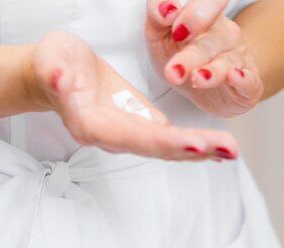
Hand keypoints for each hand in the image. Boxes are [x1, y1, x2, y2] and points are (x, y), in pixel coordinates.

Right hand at [28, 30, 238, 160]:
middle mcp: (117, 138)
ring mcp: (132, 135)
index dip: (166, 142)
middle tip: (230, 149)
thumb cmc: (53, 64)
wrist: (57, 72)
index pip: (135, 137)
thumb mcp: (51, 61)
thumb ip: (54, 73)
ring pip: (171, 147)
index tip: (195, 144)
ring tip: (232, 151)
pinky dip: (198, 145)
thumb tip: (58, 79)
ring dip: (204, 150)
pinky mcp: (143, 127)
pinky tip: (221, 149)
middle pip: (160, 147)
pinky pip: (173, 140)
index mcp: (95, 126)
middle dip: (196, 148)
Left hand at [144, 0, 263, 117]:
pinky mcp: (250, 84)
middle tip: (174, 70)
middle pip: (211, 39)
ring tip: (197, 79)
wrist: (204, 90)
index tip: (173, 29)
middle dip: (191, 55)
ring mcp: (239, 58)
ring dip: (212, 72)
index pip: (207, 3)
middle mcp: (226, 33)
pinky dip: (244, 79)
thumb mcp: (159, 36)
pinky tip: (235, 77)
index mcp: (206, 16)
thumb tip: (166, 8)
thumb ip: (156, 15)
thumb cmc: (182, 57)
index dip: (193, 15)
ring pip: (227, 61)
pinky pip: (250, 80)